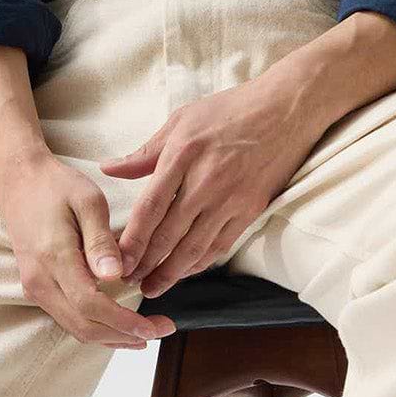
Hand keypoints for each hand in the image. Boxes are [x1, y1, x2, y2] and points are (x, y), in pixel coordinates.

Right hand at [0, 151, 177, 348]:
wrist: (18, 183)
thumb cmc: (56, 187)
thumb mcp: (88, 201)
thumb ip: (100, 241)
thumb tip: (115, 276)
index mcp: (54, 257)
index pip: (90, 305)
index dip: (123, 323)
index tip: (151, 328)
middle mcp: (40, 281)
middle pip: (83, 327)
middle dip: (124, 336)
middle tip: (160, 331)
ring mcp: (35, 288)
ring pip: (75, 328)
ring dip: (112, 337)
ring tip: (145, 334)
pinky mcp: (38, 290)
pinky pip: (68, 319)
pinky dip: (97, 328)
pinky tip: (120, 326)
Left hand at [100, 75, 317, 297]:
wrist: (286, 109)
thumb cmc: (230, 110)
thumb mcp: (181, 120)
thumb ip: (144, 152)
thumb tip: (108, 169)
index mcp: (183, 156)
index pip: (150, 208)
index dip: (132, 240)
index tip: (117, 259)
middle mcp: (206, 182)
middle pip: (169, 235)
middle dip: (145, 264)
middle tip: (128, 281)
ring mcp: (231, 199)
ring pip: (194, 248)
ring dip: (171, 272)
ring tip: (152, 287)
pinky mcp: (251, 209)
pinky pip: (221, 245)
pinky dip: (200, 263)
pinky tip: (184, 272)